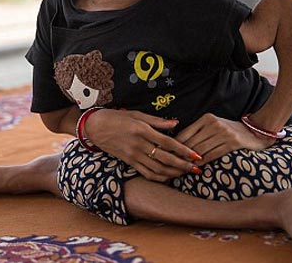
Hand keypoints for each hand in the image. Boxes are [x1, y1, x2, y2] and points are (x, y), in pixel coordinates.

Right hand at [85, 109, 202, 181]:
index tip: (196, 155)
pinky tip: (169, 177)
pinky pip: (147, 173)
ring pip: (157, 169)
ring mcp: (133, 155)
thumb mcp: (136, 114)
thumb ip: (157, 121)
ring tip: (186, 173)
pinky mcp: (129, 162)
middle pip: (165, 159)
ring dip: (174, 173)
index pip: (168, 143)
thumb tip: (176, 123)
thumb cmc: (116, 117)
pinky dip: (160, 177)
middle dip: (183, 165)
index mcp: (142, 130)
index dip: (184, 150)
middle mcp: (139, 145)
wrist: (94, 127)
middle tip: (197, 169)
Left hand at [176, 113, 275, 165]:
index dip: (175, 145)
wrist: (255, 131)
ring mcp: (224, 133)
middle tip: (170, 165)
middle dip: (180, 155)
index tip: (166, 154)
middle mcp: (214, 124)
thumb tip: (177, 144)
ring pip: (201, 149)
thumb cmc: (229, 130)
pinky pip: (213, 154)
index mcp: (206, 118)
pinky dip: (203, 162)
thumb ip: (198, 132)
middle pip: (192, 142)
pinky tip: (197, 168)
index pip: (186, 133)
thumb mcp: (213, 126)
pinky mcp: (232, 143)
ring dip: (190, 161)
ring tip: (180, 168)